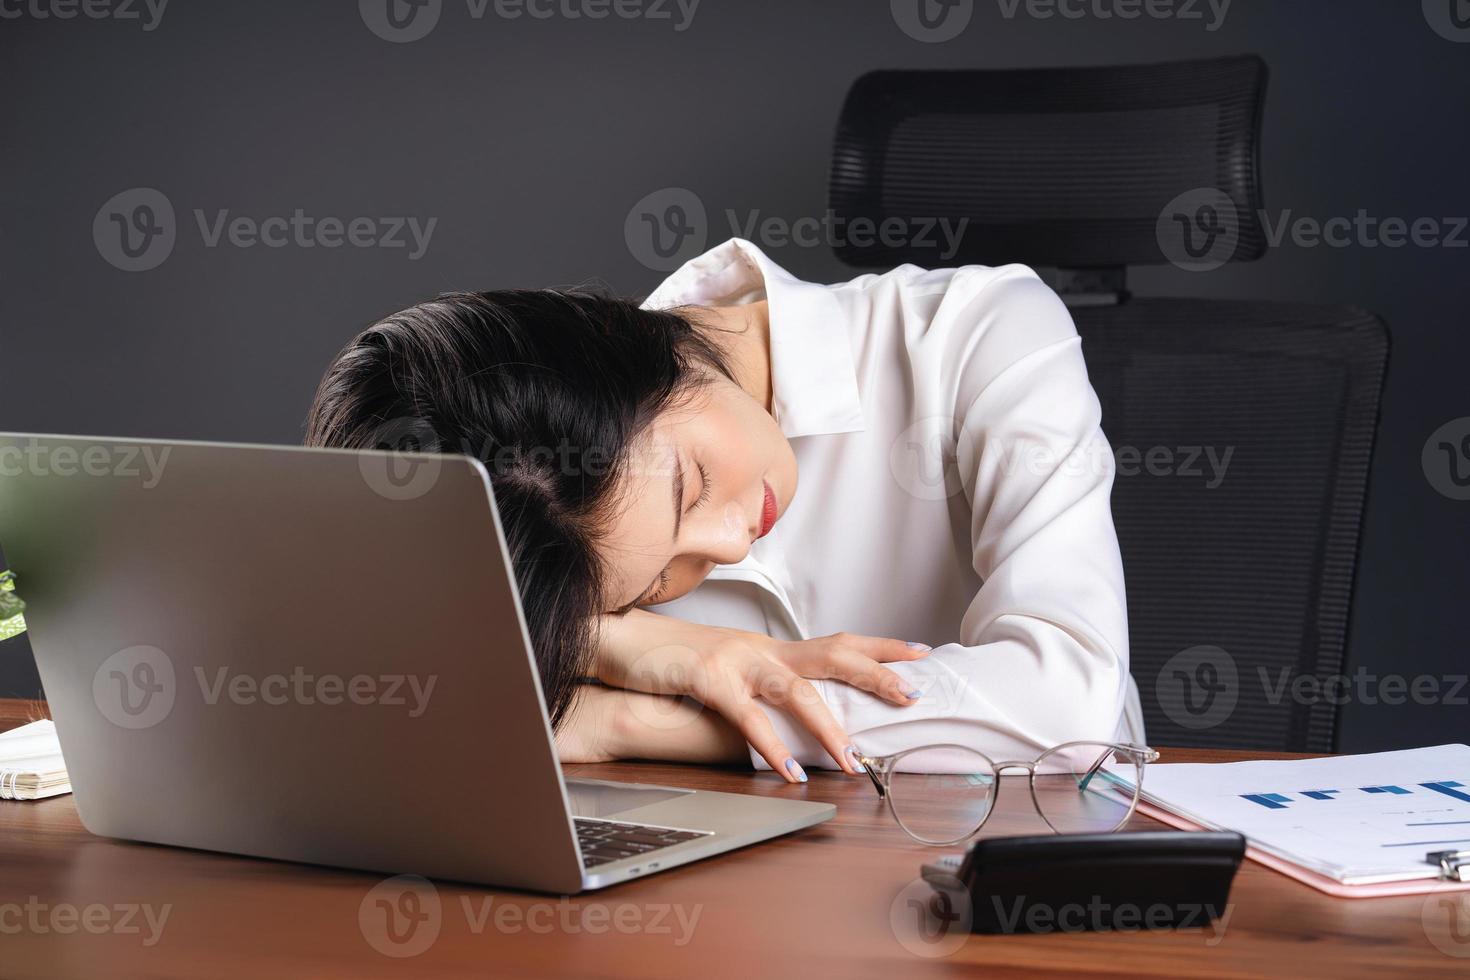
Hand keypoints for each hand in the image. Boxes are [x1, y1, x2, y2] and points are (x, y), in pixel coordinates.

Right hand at [595, 611, 929, 781]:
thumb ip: (761, 687)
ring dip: (827, 726)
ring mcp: (735, 660)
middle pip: (831, 654)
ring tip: (852, 759)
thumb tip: (798, 714)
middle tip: (911, 695)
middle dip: (875, 674)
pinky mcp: (706, 677)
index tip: (919, 653)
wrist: (621, 641)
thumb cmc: (674, 661)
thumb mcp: (728, 670)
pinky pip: (746, 715)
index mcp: (770, 648)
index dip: (879, 647)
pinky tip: (787, 769)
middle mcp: (761, 648)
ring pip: (795, 689)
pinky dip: (770, 744)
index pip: (836, 642)